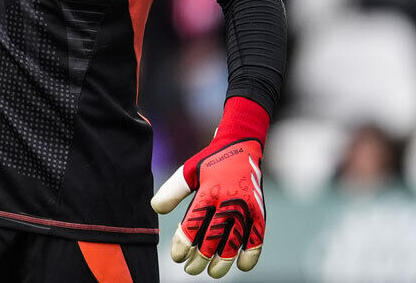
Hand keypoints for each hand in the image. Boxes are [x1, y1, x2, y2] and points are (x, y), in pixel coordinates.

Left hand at [151, 97, 269, 278]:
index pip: (192, 226)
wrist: (241, 146)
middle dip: (200, 258)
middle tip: (190, 269)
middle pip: (212, 239)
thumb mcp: (187, 172)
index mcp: (208, 193)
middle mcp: (228, 202)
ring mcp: (245, 208)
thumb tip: (155, 209)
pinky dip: (251, 254)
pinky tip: (241, 266)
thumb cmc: (210, 162)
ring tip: (211, 273)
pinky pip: (257, 238)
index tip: (177, 256)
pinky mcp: (259, 211)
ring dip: (222, 262)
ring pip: (234, 243)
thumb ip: (172, 191)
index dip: (183, 244)